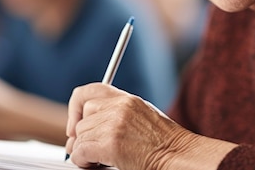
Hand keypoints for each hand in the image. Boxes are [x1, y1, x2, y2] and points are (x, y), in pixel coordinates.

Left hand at [65, 83, 196, 169]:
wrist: (180, 156)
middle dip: (82, 135)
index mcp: (127, 99)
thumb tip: (86, 128)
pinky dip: (83, 161)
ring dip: (84, 151)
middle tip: (87, 150)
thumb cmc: (165, 145)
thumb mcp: (142, 119)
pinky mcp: (111, 143)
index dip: (76, 108)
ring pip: (80, 136)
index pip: (89, 92)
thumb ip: (116, 115)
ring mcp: (114, 123)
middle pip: (83, 117)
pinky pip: (80, 152)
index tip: (75, 124)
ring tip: (98, 160)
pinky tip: (95, 165)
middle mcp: (119, 106)